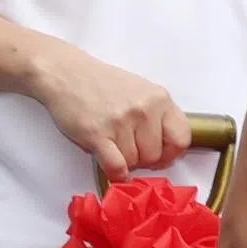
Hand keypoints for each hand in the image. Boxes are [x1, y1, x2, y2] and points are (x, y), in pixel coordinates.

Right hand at [24, 40, 188, 178]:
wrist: (65, 73)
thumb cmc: (102, 83)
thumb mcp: (141, 90)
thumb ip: (158, 115)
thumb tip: (169, 148)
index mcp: (159, 98)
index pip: (181, 138)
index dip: (171, 153)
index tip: (160, 155)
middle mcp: (143, 109)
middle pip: (156, 156)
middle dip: (143, 159)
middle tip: (128, 148)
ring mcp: (120, 122)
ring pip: (134, 163)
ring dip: (124, 162)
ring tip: (113, 144)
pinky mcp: (97, 134)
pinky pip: (116, 167)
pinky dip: (115, 174)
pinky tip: (111, 166)